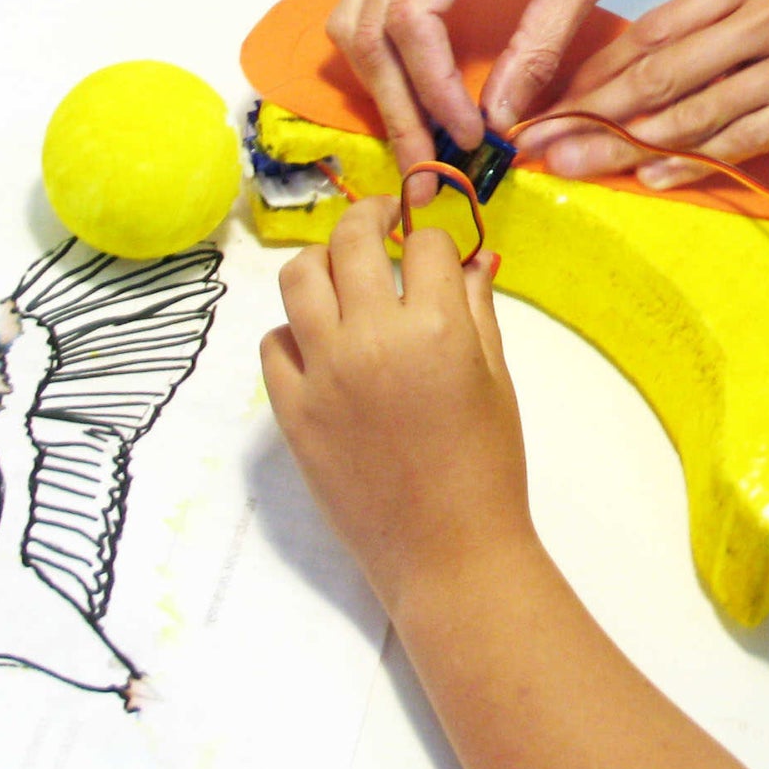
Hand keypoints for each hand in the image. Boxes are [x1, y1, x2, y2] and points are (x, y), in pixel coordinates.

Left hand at [261, 200, 532, 619]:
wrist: (449, 551)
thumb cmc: (488, 464)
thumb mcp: (496, 378)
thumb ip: (477, 309)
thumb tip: (475, 257)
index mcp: (435, 326)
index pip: (423, 243)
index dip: (432, 238)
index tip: (433, 248)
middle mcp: (371, 338)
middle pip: (351, 241)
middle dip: (370, 218)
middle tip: (380, 221)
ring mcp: (323, 374)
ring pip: (299, 278)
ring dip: (323, 263)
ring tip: (342, 273)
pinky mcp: (291, 411)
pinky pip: (273, 344)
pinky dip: (294, 331)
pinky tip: (320, 341)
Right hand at [329, 0, 655, 186]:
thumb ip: (541, 43)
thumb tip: (499, 119)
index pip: (411, 17)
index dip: (433, 88)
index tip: (471, 137)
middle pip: (367, 26)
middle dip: (396, 104)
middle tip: (429, 168)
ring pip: (355, 18)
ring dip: (384, 86)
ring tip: (424, 141)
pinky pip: (370, 1)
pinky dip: (388, 55)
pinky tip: (420, 95)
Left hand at [521, 0, 768, 184]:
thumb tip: (685, 41)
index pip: (658, 26)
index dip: (600, 66)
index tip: (558, 92)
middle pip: (660, 72)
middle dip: (592, 111)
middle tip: (538, 140)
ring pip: (696, 111)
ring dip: (627, 145)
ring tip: (576, 165)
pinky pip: (749, 137)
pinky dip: (695, 160)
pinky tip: (652, 175)